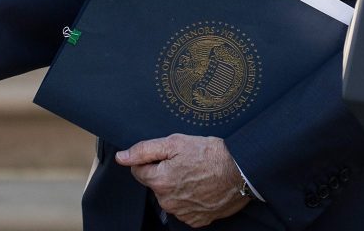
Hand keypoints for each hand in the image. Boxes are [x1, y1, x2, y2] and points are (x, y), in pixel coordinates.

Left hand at [116, 134, 250, 226]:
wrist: (241, 171)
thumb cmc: (210, 154)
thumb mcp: (175, 142)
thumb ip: (144, 150)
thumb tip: (122, 157)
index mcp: (159, 181)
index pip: (138, 170)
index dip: (151, 160)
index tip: (167, 155)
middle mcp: (167, 201)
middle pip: (155, 184)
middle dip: (165, 173)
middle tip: (184, 162)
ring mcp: (182, 213)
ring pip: (169, 197)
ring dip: (177, 186)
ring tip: (196, 174)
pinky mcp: (196, 220)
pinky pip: (184, 208)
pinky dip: (190, 199)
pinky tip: (201, 187)